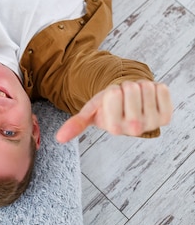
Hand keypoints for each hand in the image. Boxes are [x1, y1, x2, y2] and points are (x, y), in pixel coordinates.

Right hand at [56, 80, 172, 142]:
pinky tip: (149, 98)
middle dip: (126, 86)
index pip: (114, 93)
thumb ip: (76, 123)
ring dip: (140, 86)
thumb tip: (59, 138)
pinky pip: (162, 89)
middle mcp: (134, 129)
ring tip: (136, 97)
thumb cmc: (109, 107)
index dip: (112, 90)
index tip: (112, 98)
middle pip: (131, 88)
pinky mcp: (166, 117)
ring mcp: (152, 123)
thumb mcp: (91, 111)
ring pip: (146, 87)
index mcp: (114, 128)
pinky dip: (156, 88)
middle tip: (125, 97)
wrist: (129, 109)